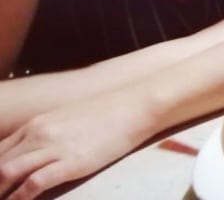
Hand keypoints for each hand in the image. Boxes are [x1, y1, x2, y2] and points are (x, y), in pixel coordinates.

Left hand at [0, 89, 149, 199]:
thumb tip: (35, 153)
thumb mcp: (69, 118)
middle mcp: (39, 133)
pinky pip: (33, 183)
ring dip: (1, 192)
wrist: (135, 106)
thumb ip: (47, 133)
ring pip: (7, 173)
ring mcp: (54, 147)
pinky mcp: (71, 162)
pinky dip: (19, 197)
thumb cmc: (107, 112)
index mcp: (37, 124)